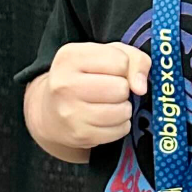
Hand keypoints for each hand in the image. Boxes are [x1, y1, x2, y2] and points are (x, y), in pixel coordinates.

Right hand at [34, 41, 149, 150]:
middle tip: (109, 90)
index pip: (120, 61)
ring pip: (122, 111)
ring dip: (123, 108)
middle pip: (121, 88)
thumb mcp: (105, 56)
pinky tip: (105, 119)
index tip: (111, 71)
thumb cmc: (84, 77)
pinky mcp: (79, 135)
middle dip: (123, 89)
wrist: (50, 113)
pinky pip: (120, 130)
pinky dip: (120, 125)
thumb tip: (140, 87)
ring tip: (108, 104)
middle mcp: (64, 84)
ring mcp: (70, 113)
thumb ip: (134, 59)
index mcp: (69, 57)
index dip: (124, 66)